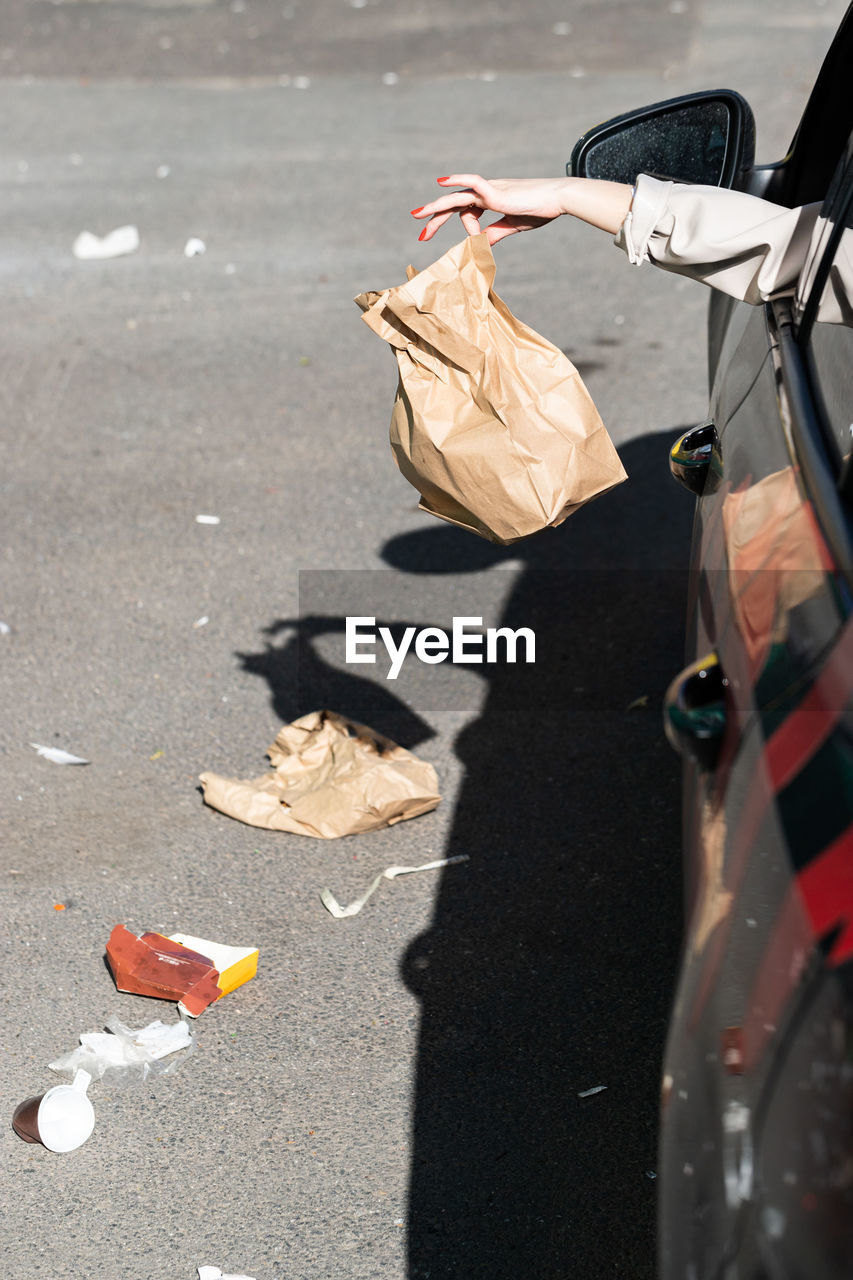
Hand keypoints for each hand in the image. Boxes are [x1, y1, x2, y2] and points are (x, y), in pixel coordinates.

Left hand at [411, 175, 571, 245]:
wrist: (558, 199)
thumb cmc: (539, 210)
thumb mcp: (513, 225)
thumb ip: (495, 232)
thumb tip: (480, 243)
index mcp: (490, 200)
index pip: (464, 211)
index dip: (459, 228)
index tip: (460, 241)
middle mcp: (486, 192)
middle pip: (454, 204)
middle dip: (436, 219)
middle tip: (421, 235)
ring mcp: (490, 190)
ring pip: (457, 197)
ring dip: (437, 207)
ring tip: (418, 215)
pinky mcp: (497, 192)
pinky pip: (474, 183)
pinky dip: (457, 181)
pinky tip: (442, 182)